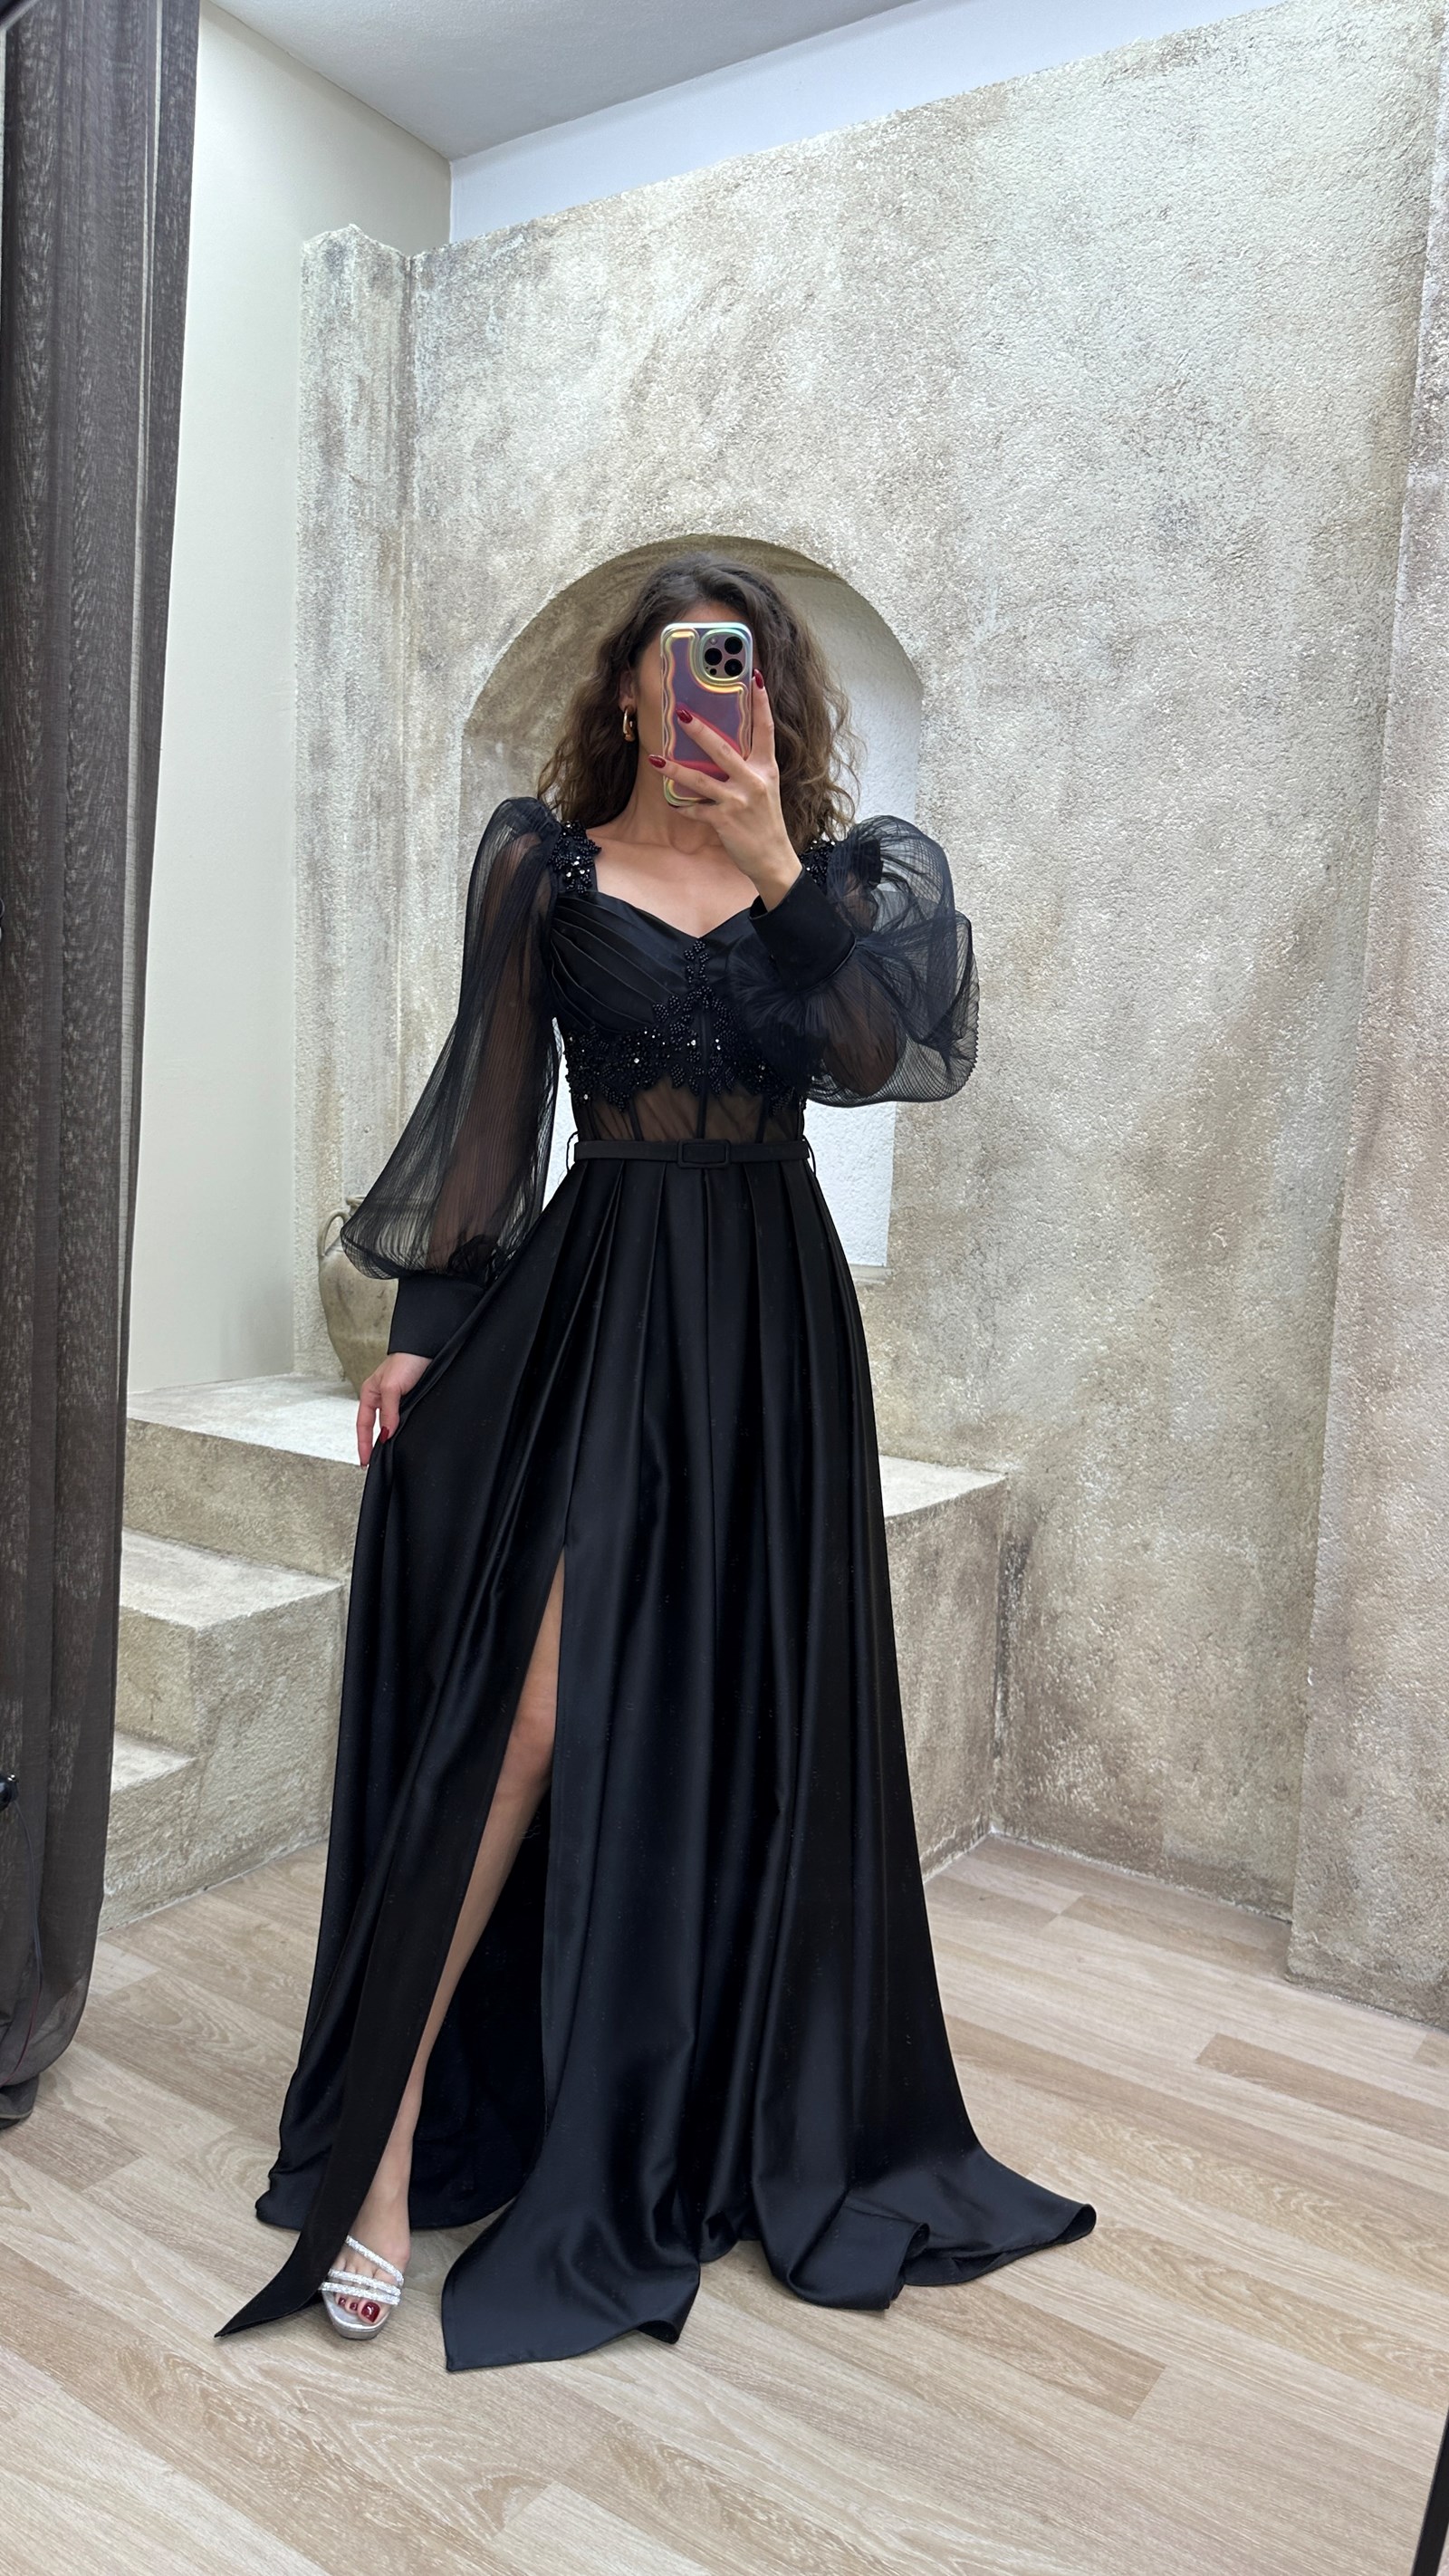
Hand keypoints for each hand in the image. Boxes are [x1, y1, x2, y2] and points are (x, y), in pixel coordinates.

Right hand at [357, 1350, 428, 1464]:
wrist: (429, 1348)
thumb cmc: (406, 1359)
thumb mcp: (391, 1386)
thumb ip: (388, 1411)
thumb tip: (386, 1434)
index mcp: (371, 1393)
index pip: (363, 1424)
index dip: (363, 1443)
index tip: (365, 1461)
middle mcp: (383, 1398)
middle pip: (377, 1426)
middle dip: (376, 1444)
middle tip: (378, 1463)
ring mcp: (398, 1400)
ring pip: (392, 1424)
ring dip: (392, 1438)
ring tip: (391, 1455)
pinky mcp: (412, 1400)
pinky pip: (405, 1419)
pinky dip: (404, 1430)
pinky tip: (406, 1438)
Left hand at [649, 672, 800, 906]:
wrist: (774, 859)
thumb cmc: (766, 823)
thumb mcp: (765, 790)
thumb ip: (749, 769)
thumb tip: (723, 750)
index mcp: (767, 769)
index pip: (766, 730)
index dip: (761, 703)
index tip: (754, 678)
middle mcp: (754, 781)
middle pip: (724, 750)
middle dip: (701, 732)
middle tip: (683, 713)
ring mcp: (739, 801)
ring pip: (702, 780)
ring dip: (676, 769)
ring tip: (657, 758)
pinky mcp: (725, 821)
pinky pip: (697, 810)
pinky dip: (684, 808)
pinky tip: (673, 804)